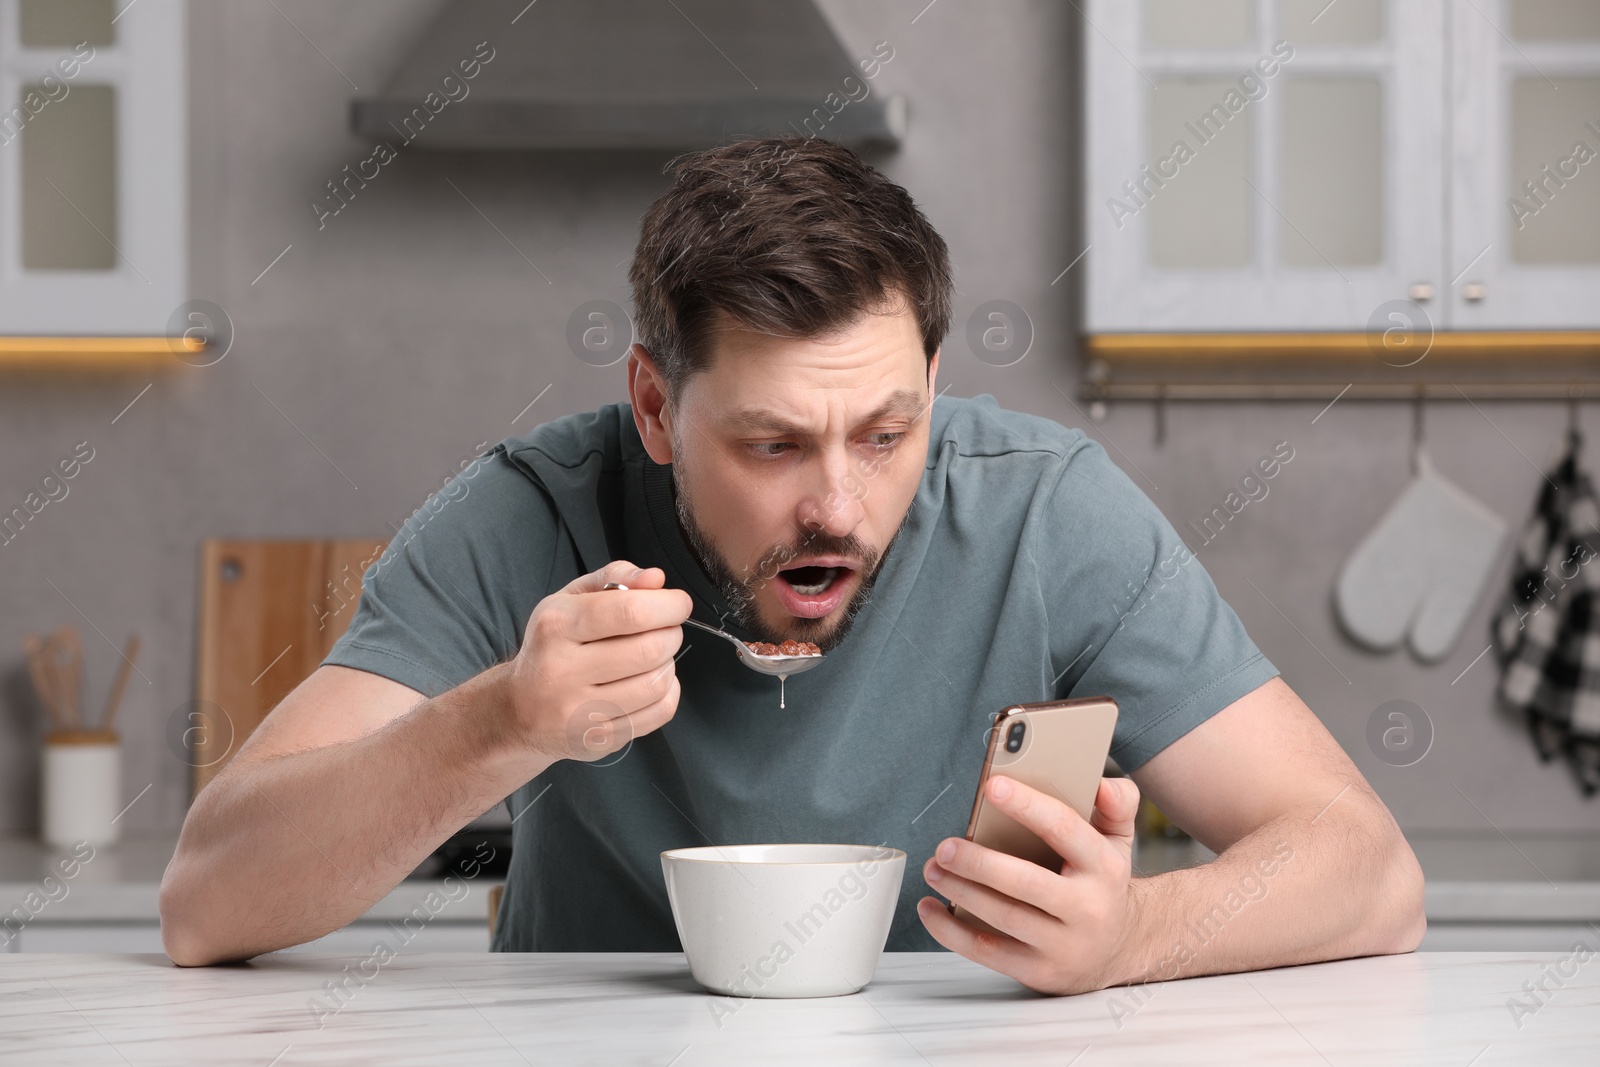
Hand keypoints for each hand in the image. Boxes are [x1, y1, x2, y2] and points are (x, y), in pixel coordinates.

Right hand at [504, 560, 692, 761]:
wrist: (517, 711)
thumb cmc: (551, 646)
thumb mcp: (568, 600)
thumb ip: (613, 579)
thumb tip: (656, 579)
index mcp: (556, 626)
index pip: (629, 612)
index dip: (667, 605)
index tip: (678, 603)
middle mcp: (562, 671)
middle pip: (649, 649)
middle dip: (671, 633)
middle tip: (665, 629)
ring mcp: (579, 712)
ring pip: (657, 683)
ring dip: (668, 663)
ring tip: (653, 656)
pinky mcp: (597, 740)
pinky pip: (659, 713)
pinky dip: (668, 692)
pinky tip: (651, 682)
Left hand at [916, 775, 1142, 994]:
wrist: (1120, 949)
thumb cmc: (1103, 884)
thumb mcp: (1119, 840)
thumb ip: (1117, 803)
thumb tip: (1100, 783)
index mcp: (1103, 866)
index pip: (1064, 829)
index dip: (1027, 806)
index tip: (992, 787)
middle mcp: (1087, 908)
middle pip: (1027, 882)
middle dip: (979, 862)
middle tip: (945, 846)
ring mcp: (1064, 945)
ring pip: (1005, 917)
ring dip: (961, 892)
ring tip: (934, 869)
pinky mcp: (1040, 971)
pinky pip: (989, 953)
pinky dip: (952, 932)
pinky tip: (931, 909)